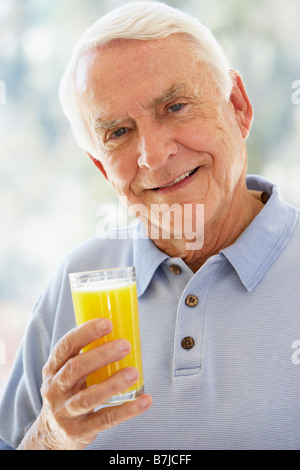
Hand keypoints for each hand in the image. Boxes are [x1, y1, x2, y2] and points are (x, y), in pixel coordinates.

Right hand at [17, 318, 151, 449]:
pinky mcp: (80, 431)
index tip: (107, 323)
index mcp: (53, 369)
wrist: (51, 435)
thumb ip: (85, 355)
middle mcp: (55, 389)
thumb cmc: (67, 393)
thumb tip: (120, 330)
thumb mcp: (65, 373)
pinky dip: (127, 410)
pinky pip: (105, 419)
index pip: (65, 346)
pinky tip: (144, 400)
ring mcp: (66, 412)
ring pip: (89, 397)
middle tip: (125, 345)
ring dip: (113, 383)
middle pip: (76, 369)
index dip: (85, 333)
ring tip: (134, 372)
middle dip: (102, 355)